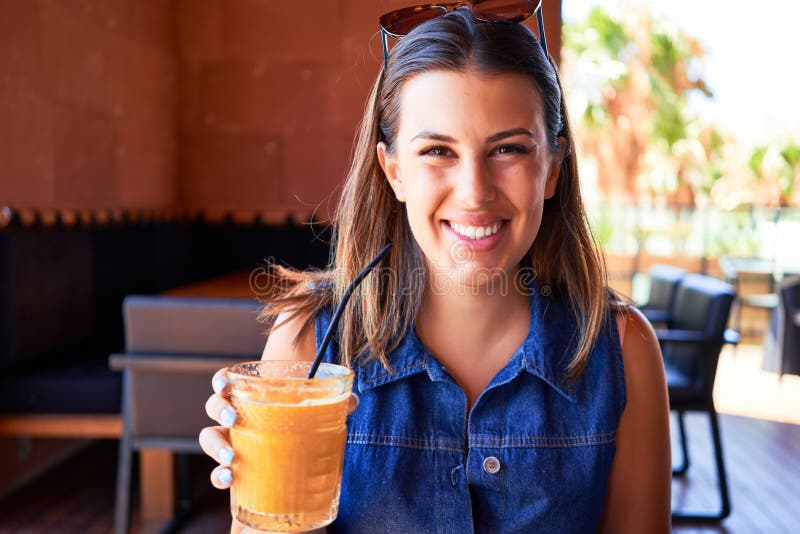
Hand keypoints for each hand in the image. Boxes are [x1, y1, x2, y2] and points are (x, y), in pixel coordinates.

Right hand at [198, 367, 359, 489]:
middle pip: (215, 406)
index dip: (221, 380)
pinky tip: (229, 478)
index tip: (225, 385)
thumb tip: (352, 400)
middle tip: (232, 419)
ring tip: (231, 456)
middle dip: (219, 410)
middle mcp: (237, 419)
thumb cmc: (299, 431)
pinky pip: (218, 472)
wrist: (296, 472)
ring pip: (209, 438)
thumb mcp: (315, 416)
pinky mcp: (235, 470)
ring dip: (216, 446)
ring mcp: (232, 444)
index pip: (229, 382)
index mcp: (253, 398)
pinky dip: (219, 476)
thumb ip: (332, 405)